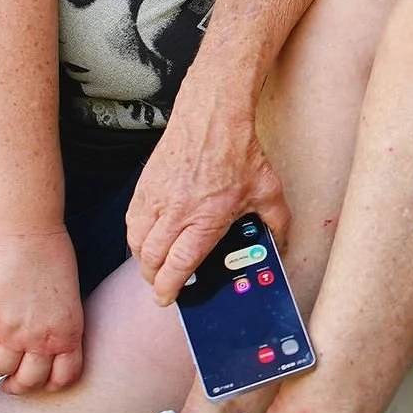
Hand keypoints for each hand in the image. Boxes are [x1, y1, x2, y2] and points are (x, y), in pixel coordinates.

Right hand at [0, 226, 85, 391]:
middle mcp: (41, 339)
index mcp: (68, 333)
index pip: (64, 377)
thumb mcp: (70, 299)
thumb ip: (59, 327)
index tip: (40, 381)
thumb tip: (43, 348)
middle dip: (17, 385)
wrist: (24, 234)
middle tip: (9, 382)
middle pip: (28, 381)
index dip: (50, 384)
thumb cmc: (50, 255)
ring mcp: (12, 333)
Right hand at [126, 85, 290, 307]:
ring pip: (137, 242)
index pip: (179, 266)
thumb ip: (276, 223)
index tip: (167, 298)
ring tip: (155, 263)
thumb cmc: (239, 151)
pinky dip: (136, 234)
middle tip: (162, 283)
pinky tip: (147, 236)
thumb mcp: (268, 190)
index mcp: (206, 219)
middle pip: (152, 260)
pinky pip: (131, 219)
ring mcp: (157, 197)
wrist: (212, 114)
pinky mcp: (145, 183)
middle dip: (154, 279)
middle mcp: (177, 212)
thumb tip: (281, 243)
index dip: (169, 289)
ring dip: (143, 258)